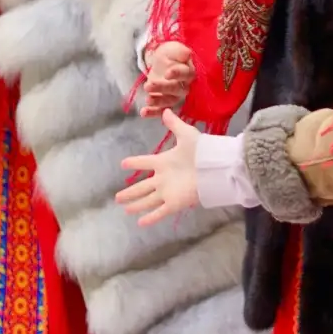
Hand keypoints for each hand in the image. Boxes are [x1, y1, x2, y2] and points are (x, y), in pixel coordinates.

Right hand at [117, 112, 200, 226]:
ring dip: (136, 205)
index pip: (145, 162)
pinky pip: (159, 211)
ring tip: (125, 209)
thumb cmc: (202, 150)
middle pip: (142, 187)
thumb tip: (165, 110)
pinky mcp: (174, 203)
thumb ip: (174, 125)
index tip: (123, 163)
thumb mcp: (186, 135)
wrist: (216, 167)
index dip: (134, 163)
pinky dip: (150, 218)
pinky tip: (140, 223)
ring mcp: (167, 192)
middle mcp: (163, 178)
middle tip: (117, 197)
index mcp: (164, 162)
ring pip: (147, 200)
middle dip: (130, 192)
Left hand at [142, 42, 194, 115]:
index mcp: (189, 72)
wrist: (162, 60)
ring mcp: (175, 96)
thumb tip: (187, 54)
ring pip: (170, 102)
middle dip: (163, 88)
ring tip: (147, 100)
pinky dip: (153, 112)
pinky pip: (162, 110)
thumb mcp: (174, 49)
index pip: (186, 74)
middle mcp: (185, 86)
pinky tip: (143, 112)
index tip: (167, 73)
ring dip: (158, 102)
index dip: (177, 74)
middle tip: (148, 86)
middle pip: (177, 90)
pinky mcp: (165, 102)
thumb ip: (180, 52)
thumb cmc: (170, 54)